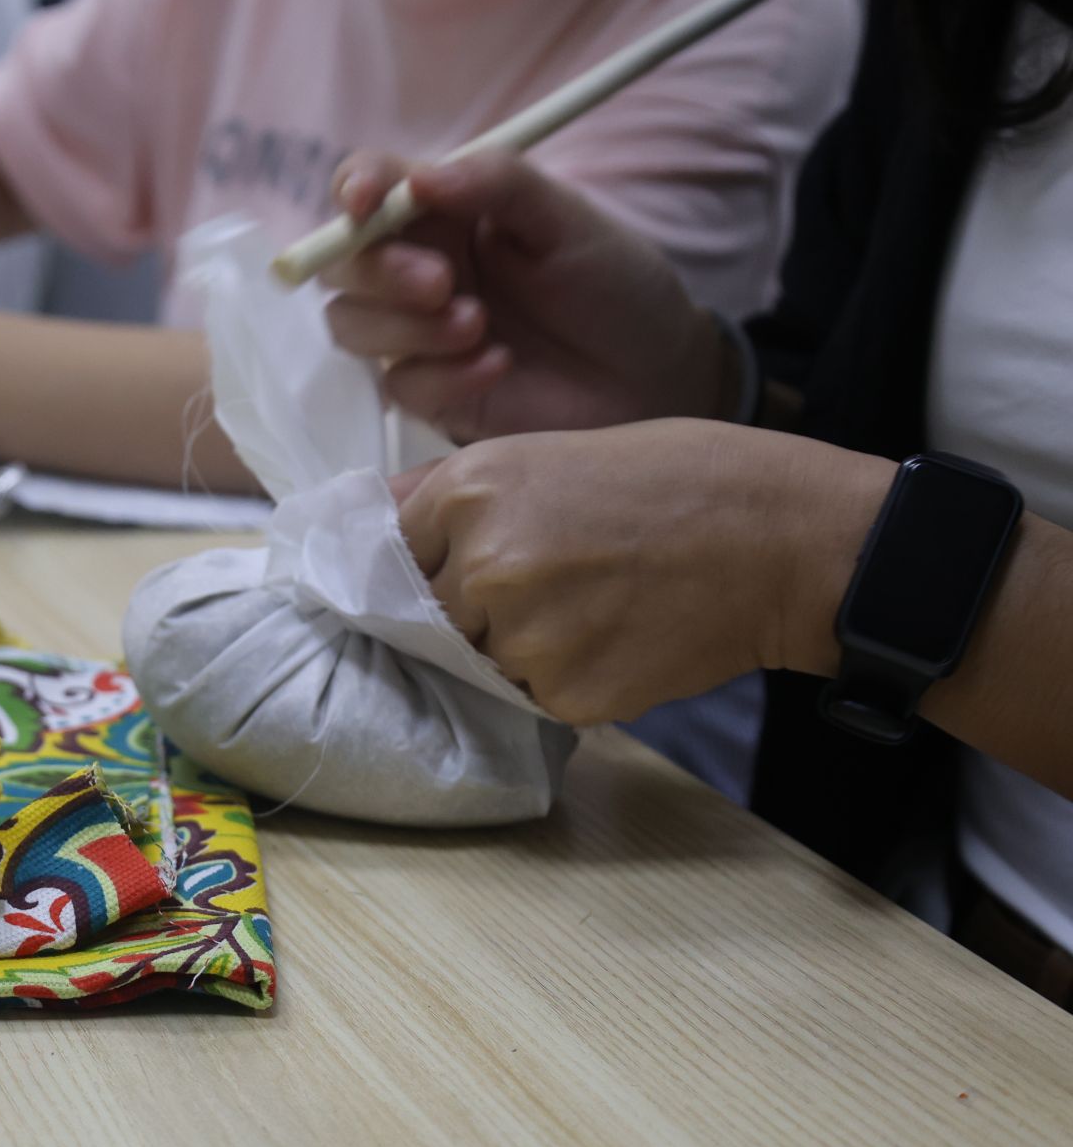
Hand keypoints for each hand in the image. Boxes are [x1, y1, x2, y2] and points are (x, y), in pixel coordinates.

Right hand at [321, 151, 740, 443]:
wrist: (657, 377)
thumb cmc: (616, 286)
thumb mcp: (570, 219)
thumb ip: (499, 183)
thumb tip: (417, 178)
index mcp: (446, 213)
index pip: (372, 187)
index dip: (354, 189)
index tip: (365, 202)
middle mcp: (419, 269)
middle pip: (342, 263)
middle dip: (378, 271)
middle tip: (440, 284)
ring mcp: (419, 334)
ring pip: (351, 325)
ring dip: (406, 327)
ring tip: (479, 328)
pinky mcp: (432, 392)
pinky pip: (399, 383)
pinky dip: (443, 375)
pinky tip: (499, 366)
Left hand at [390, 419, 891, 724]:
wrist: (779, 537)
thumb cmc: (672, 482)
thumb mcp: (545, 452)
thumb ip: (450, 492)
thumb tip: (367, 521)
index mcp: (470, 492)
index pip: (388, 552)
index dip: (423, 562)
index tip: (451, 566)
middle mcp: (484, 565)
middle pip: (426, 614)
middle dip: (469, 606)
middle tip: (551, 579)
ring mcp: (523, 636)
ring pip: (477, 660)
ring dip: (515, 644)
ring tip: (591, 601)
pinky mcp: (565, 693)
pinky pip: (529, 694)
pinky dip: (562, 676)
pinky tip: (616, 634)